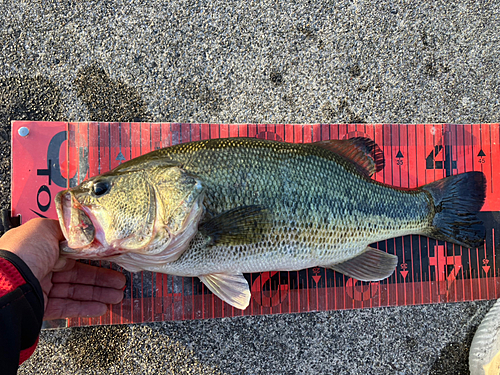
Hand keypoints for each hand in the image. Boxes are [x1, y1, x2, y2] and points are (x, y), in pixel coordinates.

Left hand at [0, 218, 125, 319]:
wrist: (7, 282)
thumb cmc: (22, 253)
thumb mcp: (46, 228)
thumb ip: (65, 230)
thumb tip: (79, 229)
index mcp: (40, 247)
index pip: (73, 253)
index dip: (93, 257)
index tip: (110, 260)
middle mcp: (39, 267)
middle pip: (77, 273)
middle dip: (101, 278)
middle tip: (120, 282)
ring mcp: (40, 288)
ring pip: (75, 291)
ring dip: (98, 294)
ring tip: (117, 296)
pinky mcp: (40, 307)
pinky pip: (67, 308)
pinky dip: (85, 308)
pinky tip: (101, 307)